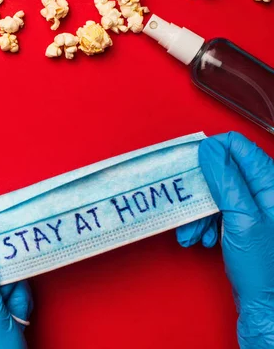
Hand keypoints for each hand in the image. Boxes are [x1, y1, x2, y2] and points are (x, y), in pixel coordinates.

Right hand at [176, 132, 273, 347]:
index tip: (190, 163)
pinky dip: (203, 223)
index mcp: (270, 184)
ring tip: (194, 232)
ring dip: (198, 210)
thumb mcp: (241, 219)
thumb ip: (226, 180)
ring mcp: (252, 208)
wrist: (266, 306)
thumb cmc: (263, 269)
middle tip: (187, 203)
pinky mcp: (242, 223)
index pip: (238, 146)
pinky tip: (202, 238)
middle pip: (222, 170)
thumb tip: (210, 149)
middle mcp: (263, 192)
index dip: (211, 152)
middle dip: (200, 189)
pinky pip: (216, 211)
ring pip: (215, 192)